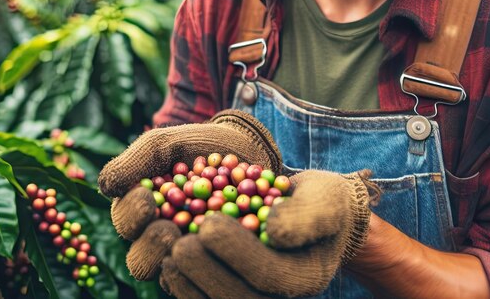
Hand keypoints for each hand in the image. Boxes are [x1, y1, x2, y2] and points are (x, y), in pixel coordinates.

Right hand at [97, 110, 282, 279]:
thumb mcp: (164, 143)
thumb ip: (136, 160)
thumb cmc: (196, 144)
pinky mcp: (220, 260)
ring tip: (201, 230)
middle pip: (142, 262)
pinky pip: (213, 272)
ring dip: (185, 253)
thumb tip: (107, 187)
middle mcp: (160, 240)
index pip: (125, 225)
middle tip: (168, 227)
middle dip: (152, 245)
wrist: (242, 147)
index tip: (146, 198)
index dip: (131, 216)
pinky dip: (220, 255)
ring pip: (176, 273)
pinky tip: (234, 233)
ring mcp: (190, 253)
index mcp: (139, 213)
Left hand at [160, 170, 371, 297]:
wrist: (316, 215)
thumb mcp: (324, 200)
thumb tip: (273, 228)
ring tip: (167, 255)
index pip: (268, 274)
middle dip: (205, 272)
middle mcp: (278, 298)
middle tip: (179, 245)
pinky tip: (166, 263)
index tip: (209, 224)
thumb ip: (305, 215)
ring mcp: (255, 298)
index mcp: (304, 277)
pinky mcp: (235, 293)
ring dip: (188, 284)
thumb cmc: (322, 203)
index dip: (236, 252)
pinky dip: (184, 287)